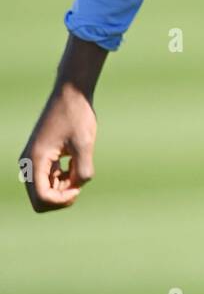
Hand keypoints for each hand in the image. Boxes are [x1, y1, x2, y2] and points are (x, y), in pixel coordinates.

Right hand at [19, 35, 105, 212]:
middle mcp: (29, 163)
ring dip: (63, 187)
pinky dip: (63, 179)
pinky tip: (74, 163)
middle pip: (40, 200)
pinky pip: (48, 180)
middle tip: (79, 180)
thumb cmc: (77, 115)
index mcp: (36, 160)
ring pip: (45, 191)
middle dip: (61, 197)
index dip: (62, 200)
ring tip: (78, 166)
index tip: (79, 186)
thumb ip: (83, 170)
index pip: (41, 199)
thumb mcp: (85, 143)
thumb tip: (78, 187)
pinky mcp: (41, 157)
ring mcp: (33, 160)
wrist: (71, 93)